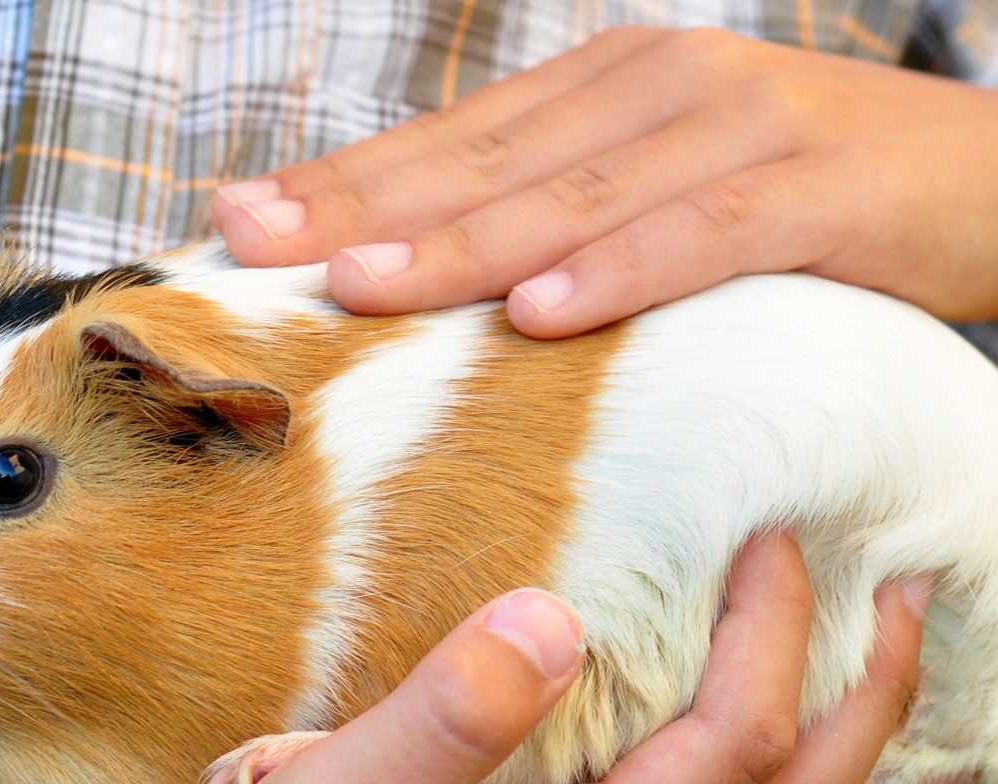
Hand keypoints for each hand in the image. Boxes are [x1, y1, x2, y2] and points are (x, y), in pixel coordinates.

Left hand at [210, 28, 997, 336]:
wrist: (981, 177)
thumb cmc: (797, 203)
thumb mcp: (658, 192)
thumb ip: (558, 219)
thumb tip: (444, 286)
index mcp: (602, 91)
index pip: (448, 146)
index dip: (340, 185)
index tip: (238, 222)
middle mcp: (652, 89)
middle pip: (482, 165)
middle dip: (358, 210)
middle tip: (253, 245)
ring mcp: (734, 127)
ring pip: (572, 197)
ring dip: (461, 247)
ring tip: (360, 289)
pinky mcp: (813, 186)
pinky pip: (700, 234)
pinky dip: (620, 272)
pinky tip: (543, 316)